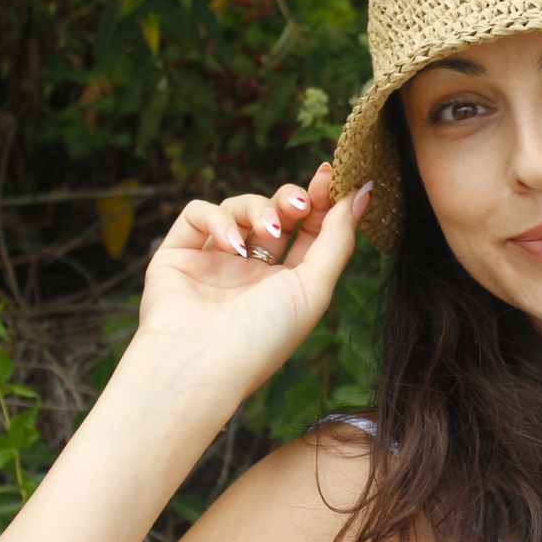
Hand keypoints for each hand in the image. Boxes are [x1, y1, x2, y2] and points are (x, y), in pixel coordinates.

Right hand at [135, 162, 372, 401]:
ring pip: (239, 208)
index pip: (309, 230)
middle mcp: (251, 272)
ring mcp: (214, 262)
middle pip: (277, 213)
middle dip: (292, 199)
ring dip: (258, 210)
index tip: (330, 176)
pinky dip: (217, 219)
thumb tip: (364, 193)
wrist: (199, 365)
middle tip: (299, 202)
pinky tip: (230, 246)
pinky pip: (198, 213)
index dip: (322, 201)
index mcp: (287, 285)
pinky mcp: (177, 254)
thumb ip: (338, 239)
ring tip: (266, 233)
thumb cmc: (263, 336)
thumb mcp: (315, 288)